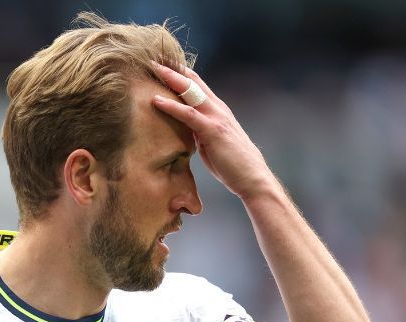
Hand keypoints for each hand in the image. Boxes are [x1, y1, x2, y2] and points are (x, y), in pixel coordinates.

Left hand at [151, 63, 275, 200]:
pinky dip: (171, 105)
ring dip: (171, 79)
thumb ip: (200, 133)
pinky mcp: (213, 130)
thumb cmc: (233, 166)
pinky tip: (156, 100)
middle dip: (174, 69)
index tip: (164, 64)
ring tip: (153, 68)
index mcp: (219, 111)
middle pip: (193, 82)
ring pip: (191, 92)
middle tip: (154, 58)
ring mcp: (217, 117)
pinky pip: (188, 114)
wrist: (253, 178)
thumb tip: (186, 131)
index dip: (181, 74)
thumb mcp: (212, 144)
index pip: (198, 86)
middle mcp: (218, 109)